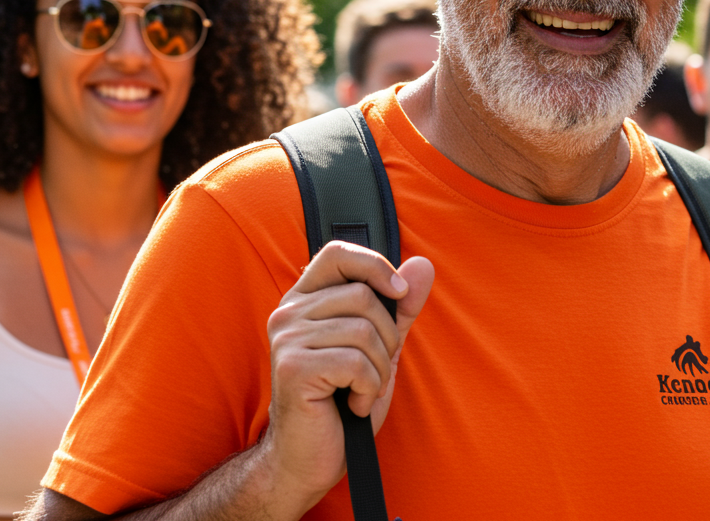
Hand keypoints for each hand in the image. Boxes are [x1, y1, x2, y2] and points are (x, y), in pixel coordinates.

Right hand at [260, 242, 434, 509]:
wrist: (310, 457)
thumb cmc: (342, 403)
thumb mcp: (380, 349)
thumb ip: (400, 308)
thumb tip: (423, 265)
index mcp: (305, 301)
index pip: (338, 253)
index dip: (375, 265)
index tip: (398, 294)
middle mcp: (288, 313)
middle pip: (363, 296)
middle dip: (387, 338)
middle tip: (374, 371)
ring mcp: (287, 339)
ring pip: (364, 330)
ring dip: (379, 369)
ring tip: (362, 390)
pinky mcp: (294, 367)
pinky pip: (356, 362)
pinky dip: (368, 388)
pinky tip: (353, 404)